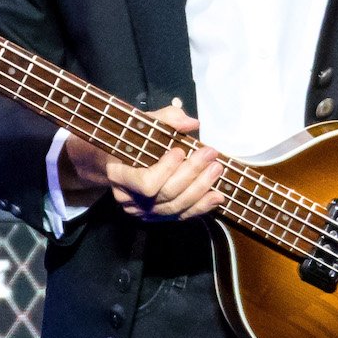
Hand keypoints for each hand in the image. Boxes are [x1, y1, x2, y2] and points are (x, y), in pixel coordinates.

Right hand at [61, 100, 226, 222]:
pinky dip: (202, 206)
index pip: (146, 184)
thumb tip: (191, 123)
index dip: (166, 170)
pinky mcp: (158, 218)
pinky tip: (217, 196)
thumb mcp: (143, 124)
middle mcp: (130, 200)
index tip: (180, 151)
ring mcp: (144, 212)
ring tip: (216, 169)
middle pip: (166, 194)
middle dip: (192, 174)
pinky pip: (182, 216)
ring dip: (201, 188)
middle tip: (210, 154)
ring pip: (176, 207)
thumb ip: (166, 119)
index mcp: (119, 176)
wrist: (120, 163)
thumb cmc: (132, 141)